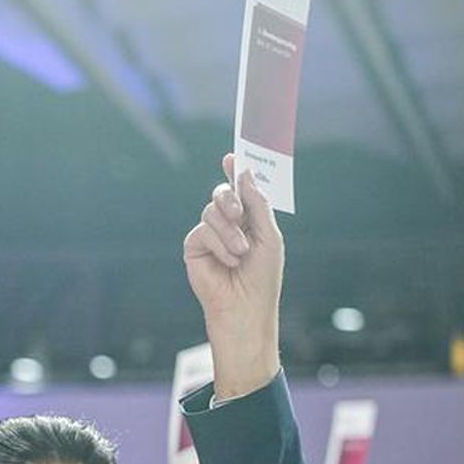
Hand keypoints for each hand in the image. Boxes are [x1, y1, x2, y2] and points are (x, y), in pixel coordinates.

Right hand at [183, 154, 283, 400]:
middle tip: (240, 214)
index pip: (240, 190)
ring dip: (230, 230)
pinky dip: (220, 244)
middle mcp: (228, 225)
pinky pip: (203, 229)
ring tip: (241, 252)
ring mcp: (210, 235)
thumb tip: (244, 172)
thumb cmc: (263, 277)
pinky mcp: (195, 247)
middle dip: (231, 198)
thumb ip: (257, 203)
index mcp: (249, 220)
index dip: (236, 171)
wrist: (245, 308)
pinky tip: (228, 261)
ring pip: (212, 209)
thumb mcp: (268, 235)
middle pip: (222, 193)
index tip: (233, 155)